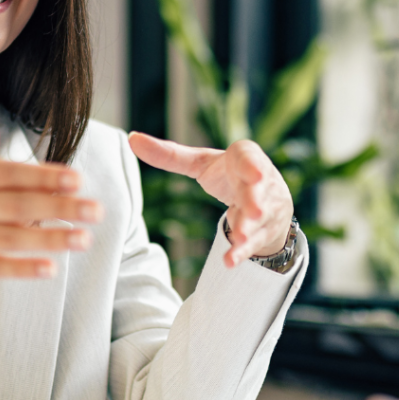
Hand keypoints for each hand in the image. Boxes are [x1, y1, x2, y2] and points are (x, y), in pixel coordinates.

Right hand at [0, 122, 103, 327]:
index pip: (9, 173)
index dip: (46, 176)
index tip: (78, 179)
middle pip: (17, 203)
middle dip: (61, 206)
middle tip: (97, 210)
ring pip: (8, 235)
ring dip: (50, 238)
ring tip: (84, 239)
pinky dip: (19, 268)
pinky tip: (49, 270)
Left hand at [128, 133, 293, 267]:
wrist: (267, 201)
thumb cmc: (229, 175)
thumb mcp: (201, 163)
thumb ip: (169, 154)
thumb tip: (131, 138)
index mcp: (244, 158)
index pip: (249, 159)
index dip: (251, 166)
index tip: (254, 173)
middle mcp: (260, 182)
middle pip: (256, 192)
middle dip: (254, 200)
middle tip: (253, 210)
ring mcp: (264, 208)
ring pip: (256, 220)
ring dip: (248, 229)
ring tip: (238, 236)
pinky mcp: (263, 232)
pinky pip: (252, 243)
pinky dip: (241, 252)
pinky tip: (229, 261)